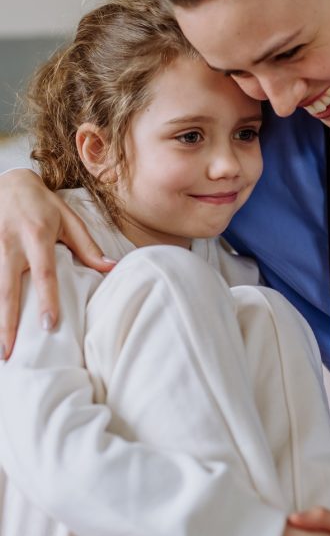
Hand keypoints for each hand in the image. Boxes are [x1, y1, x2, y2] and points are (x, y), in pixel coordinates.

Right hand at [0, 170, 113, 356]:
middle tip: (7, 353)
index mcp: (37, 237)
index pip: (44, 274)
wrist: (9, 182)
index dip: (46, 299)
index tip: (49, 325)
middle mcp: (10, 244)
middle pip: (7, 289)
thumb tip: (112, 268)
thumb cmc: (44, 205)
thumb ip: (88, 247)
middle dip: (6, 323)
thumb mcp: (70, 220)